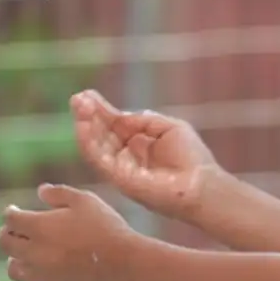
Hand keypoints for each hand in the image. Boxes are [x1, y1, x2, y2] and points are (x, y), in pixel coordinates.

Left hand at [0, 183, 135, 280]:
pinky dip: (33, 270)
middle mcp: (35, 251)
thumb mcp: (85, 200)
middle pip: (5, 243)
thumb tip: (40, 191)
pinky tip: (45, 262)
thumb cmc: (106, 227)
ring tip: (24, 251)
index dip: (10, 212)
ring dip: (14, 257)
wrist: (124, 263)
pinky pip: (34, 280)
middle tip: (14, 229)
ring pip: (13, 268)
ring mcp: (44, 273)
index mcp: (39, 227)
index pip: (11, 219)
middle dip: (6, 233)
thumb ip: (59, 193)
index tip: (14, 209)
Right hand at [71, 89, 221, 218]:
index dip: (101, 110)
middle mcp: (126, 157)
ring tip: (78, 108)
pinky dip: (89, 143)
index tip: (87, 95)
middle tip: (77, 99)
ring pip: (96, 147)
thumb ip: (144, 120)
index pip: (114, 125)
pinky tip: (83, 126)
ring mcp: (121, 170)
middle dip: (88, 116)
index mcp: (138, 144)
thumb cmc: (192, 158)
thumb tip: (120, 115)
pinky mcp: (119, 180)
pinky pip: (99, 161)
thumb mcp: (169, 127)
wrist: (202, 185)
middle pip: (101, 134)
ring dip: (85, 127)